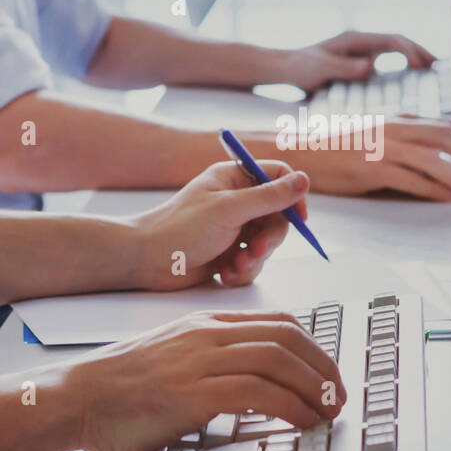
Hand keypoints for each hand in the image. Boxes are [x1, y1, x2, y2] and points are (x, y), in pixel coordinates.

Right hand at [64, 310, 347, 450]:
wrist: (77, 396)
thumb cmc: (121, 384)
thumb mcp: (173, 355)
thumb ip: (211, 358)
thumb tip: (252, 382)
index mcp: (205, 322)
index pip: (277, 322)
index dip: (313, 347)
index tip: (326, 374)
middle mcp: (207, 334)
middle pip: (286, 337)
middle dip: (322, 368)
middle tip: (337, 396)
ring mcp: (199, 360)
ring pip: (277, 360)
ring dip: (313, 389)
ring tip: (327, 413)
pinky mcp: (191, 392)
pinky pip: (256, 392)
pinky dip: (289, 407)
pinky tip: (300, 422)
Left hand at [130, 160, 309, 289]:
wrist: (146, 261)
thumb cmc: (180, 228)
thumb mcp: (230, 209)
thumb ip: (270, 197)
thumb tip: (304, 180)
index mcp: (234, 179)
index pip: (277, 177)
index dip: (292, 196)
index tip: (299, 217)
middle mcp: (236, 201)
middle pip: (277, 216)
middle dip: (269, 238)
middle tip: (256, 250)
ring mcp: (232, 228)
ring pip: (266, 243)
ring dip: (254, 258)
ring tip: (234, 266)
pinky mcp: (227, 253)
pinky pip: (251, 262)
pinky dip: (242, 270)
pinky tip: (224, 274)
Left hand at [281, 31, 436, 92]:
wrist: (286, 68)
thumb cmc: (301, 68)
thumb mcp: (320, 68)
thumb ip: (344, 68)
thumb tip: (372, 67)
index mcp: (355, 39)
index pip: (391, 40)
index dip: (410, 51)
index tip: (423, 65)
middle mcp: (362, 41)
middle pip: (398, 41)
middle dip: (420, 51)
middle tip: (440, 65)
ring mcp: (362, 50)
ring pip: (395, 50)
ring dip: (414, 57)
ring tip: (434, 70)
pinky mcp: (360, 60)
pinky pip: (387, 60)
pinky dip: (403, 66)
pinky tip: (412, 77)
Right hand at [286, 116, 450, 201]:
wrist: (302, 152)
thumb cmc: (338, 148)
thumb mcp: (375, 135)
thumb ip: (402, 140)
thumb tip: (433, 156)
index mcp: (396, 119)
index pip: (443, 124)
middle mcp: (393, 129)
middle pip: (445, 136)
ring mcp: (382, 148)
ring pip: (433, 160)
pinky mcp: (371, 169)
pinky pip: (412, 179)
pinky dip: (435, 189)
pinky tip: (448, 198)